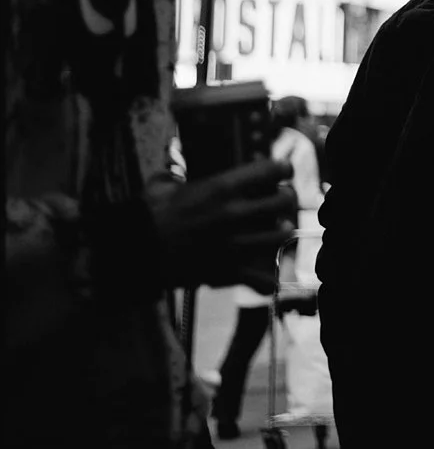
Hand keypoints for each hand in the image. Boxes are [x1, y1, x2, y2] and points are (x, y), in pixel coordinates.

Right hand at [146, 158, 296, 293]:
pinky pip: (264, 278)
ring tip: (274, 230)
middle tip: (279, 201)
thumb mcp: (163, 187)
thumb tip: (177, 176)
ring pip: (282, 235)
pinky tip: (266, 271)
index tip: (281, 172)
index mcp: (222, 188)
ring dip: (281, 232)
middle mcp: (234, 213)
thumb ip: (177, 177)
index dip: (282, 169)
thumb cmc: (147, 218)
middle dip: (286, 199)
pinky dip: (268, 277)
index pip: (273, 170)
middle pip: (285, 201)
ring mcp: (234, 243)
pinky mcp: (228, 271)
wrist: (132, 254)